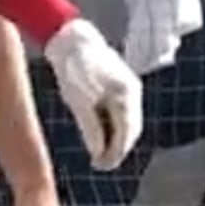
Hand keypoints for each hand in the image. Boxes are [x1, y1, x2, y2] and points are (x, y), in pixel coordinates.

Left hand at [43, 19, 144, 169]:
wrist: (72, 40)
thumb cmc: (72, 67)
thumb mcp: (77, 100)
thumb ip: (91, 127)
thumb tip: (98, 152)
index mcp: (124, 94)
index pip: (126, 132)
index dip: (115, 153)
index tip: (102, 166)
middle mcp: (132, 91)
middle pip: (132, 130)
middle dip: (118, 149)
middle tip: (101, 164)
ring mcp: (130, 87)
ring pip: (129, 122)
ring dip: (118, 139)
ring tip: (101, 153)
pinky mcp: (122, 85)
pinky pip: (124, 113)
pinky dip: (115, 127)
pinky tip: (103, 135)